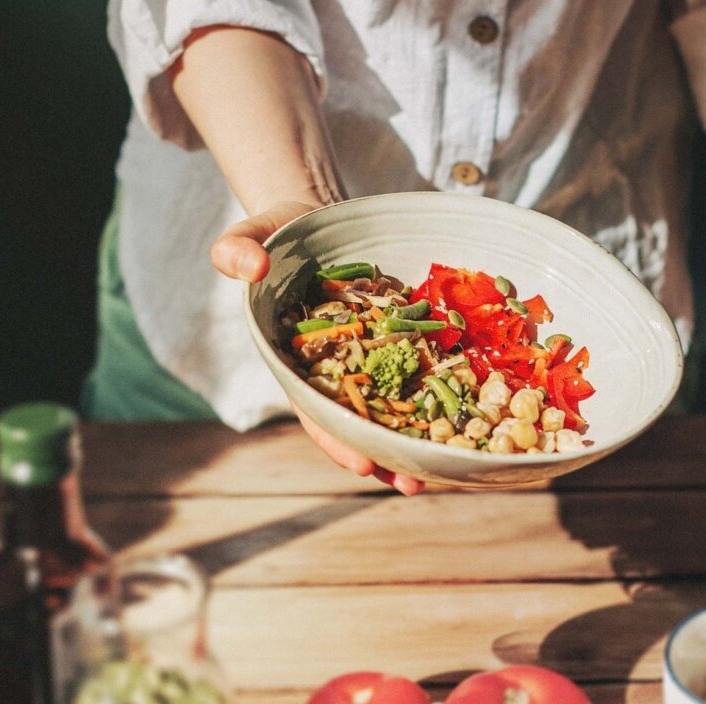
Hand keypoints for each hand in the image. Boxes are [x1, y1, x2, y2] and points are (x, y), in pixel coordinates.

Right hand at [210, 201, 425, 494]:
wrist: (318, 220)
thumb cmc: (281, 231)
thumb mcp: (255, 233)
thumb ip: (240, 249)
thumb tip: (249, 266)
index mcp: (294, 358)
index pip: (314, 407)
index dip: (336, 437)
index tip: (361, 463)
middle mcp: (334, 366)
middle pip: (359, 421)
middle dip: (383, 456)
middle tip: (412, 484)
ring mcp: (369, 355)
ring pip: (393, 405)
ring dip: (415, 438)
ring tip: (446, 469)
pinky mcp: (399, 337)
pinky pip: (421, 368)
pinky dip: (439, 393)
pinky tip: (465, 415)